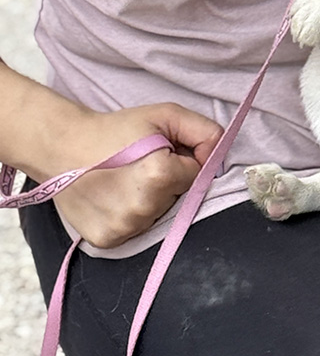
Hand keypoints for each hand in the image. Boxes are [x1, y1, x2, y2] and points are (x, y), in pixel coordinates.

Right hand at [51, 102, 222, 248]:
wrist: (63, 146)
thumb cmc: (116, 129)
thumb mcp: (166, 115)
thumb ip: (205, 131)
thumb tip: (219, 156)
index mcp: (161, 175)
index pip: (197, 175)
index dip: (182, 160)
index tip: (159, 151)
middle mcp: (145, 207)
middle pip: (179, 198)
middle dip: (168, 182)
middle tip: (139, 165)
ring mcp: (125, 227)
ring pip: (158, 215)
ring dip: (150, 200)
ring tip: (124, 180)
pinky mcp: (108, 240)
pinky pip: (136, 230)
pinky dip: (131, 215)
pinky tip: (114, 197)